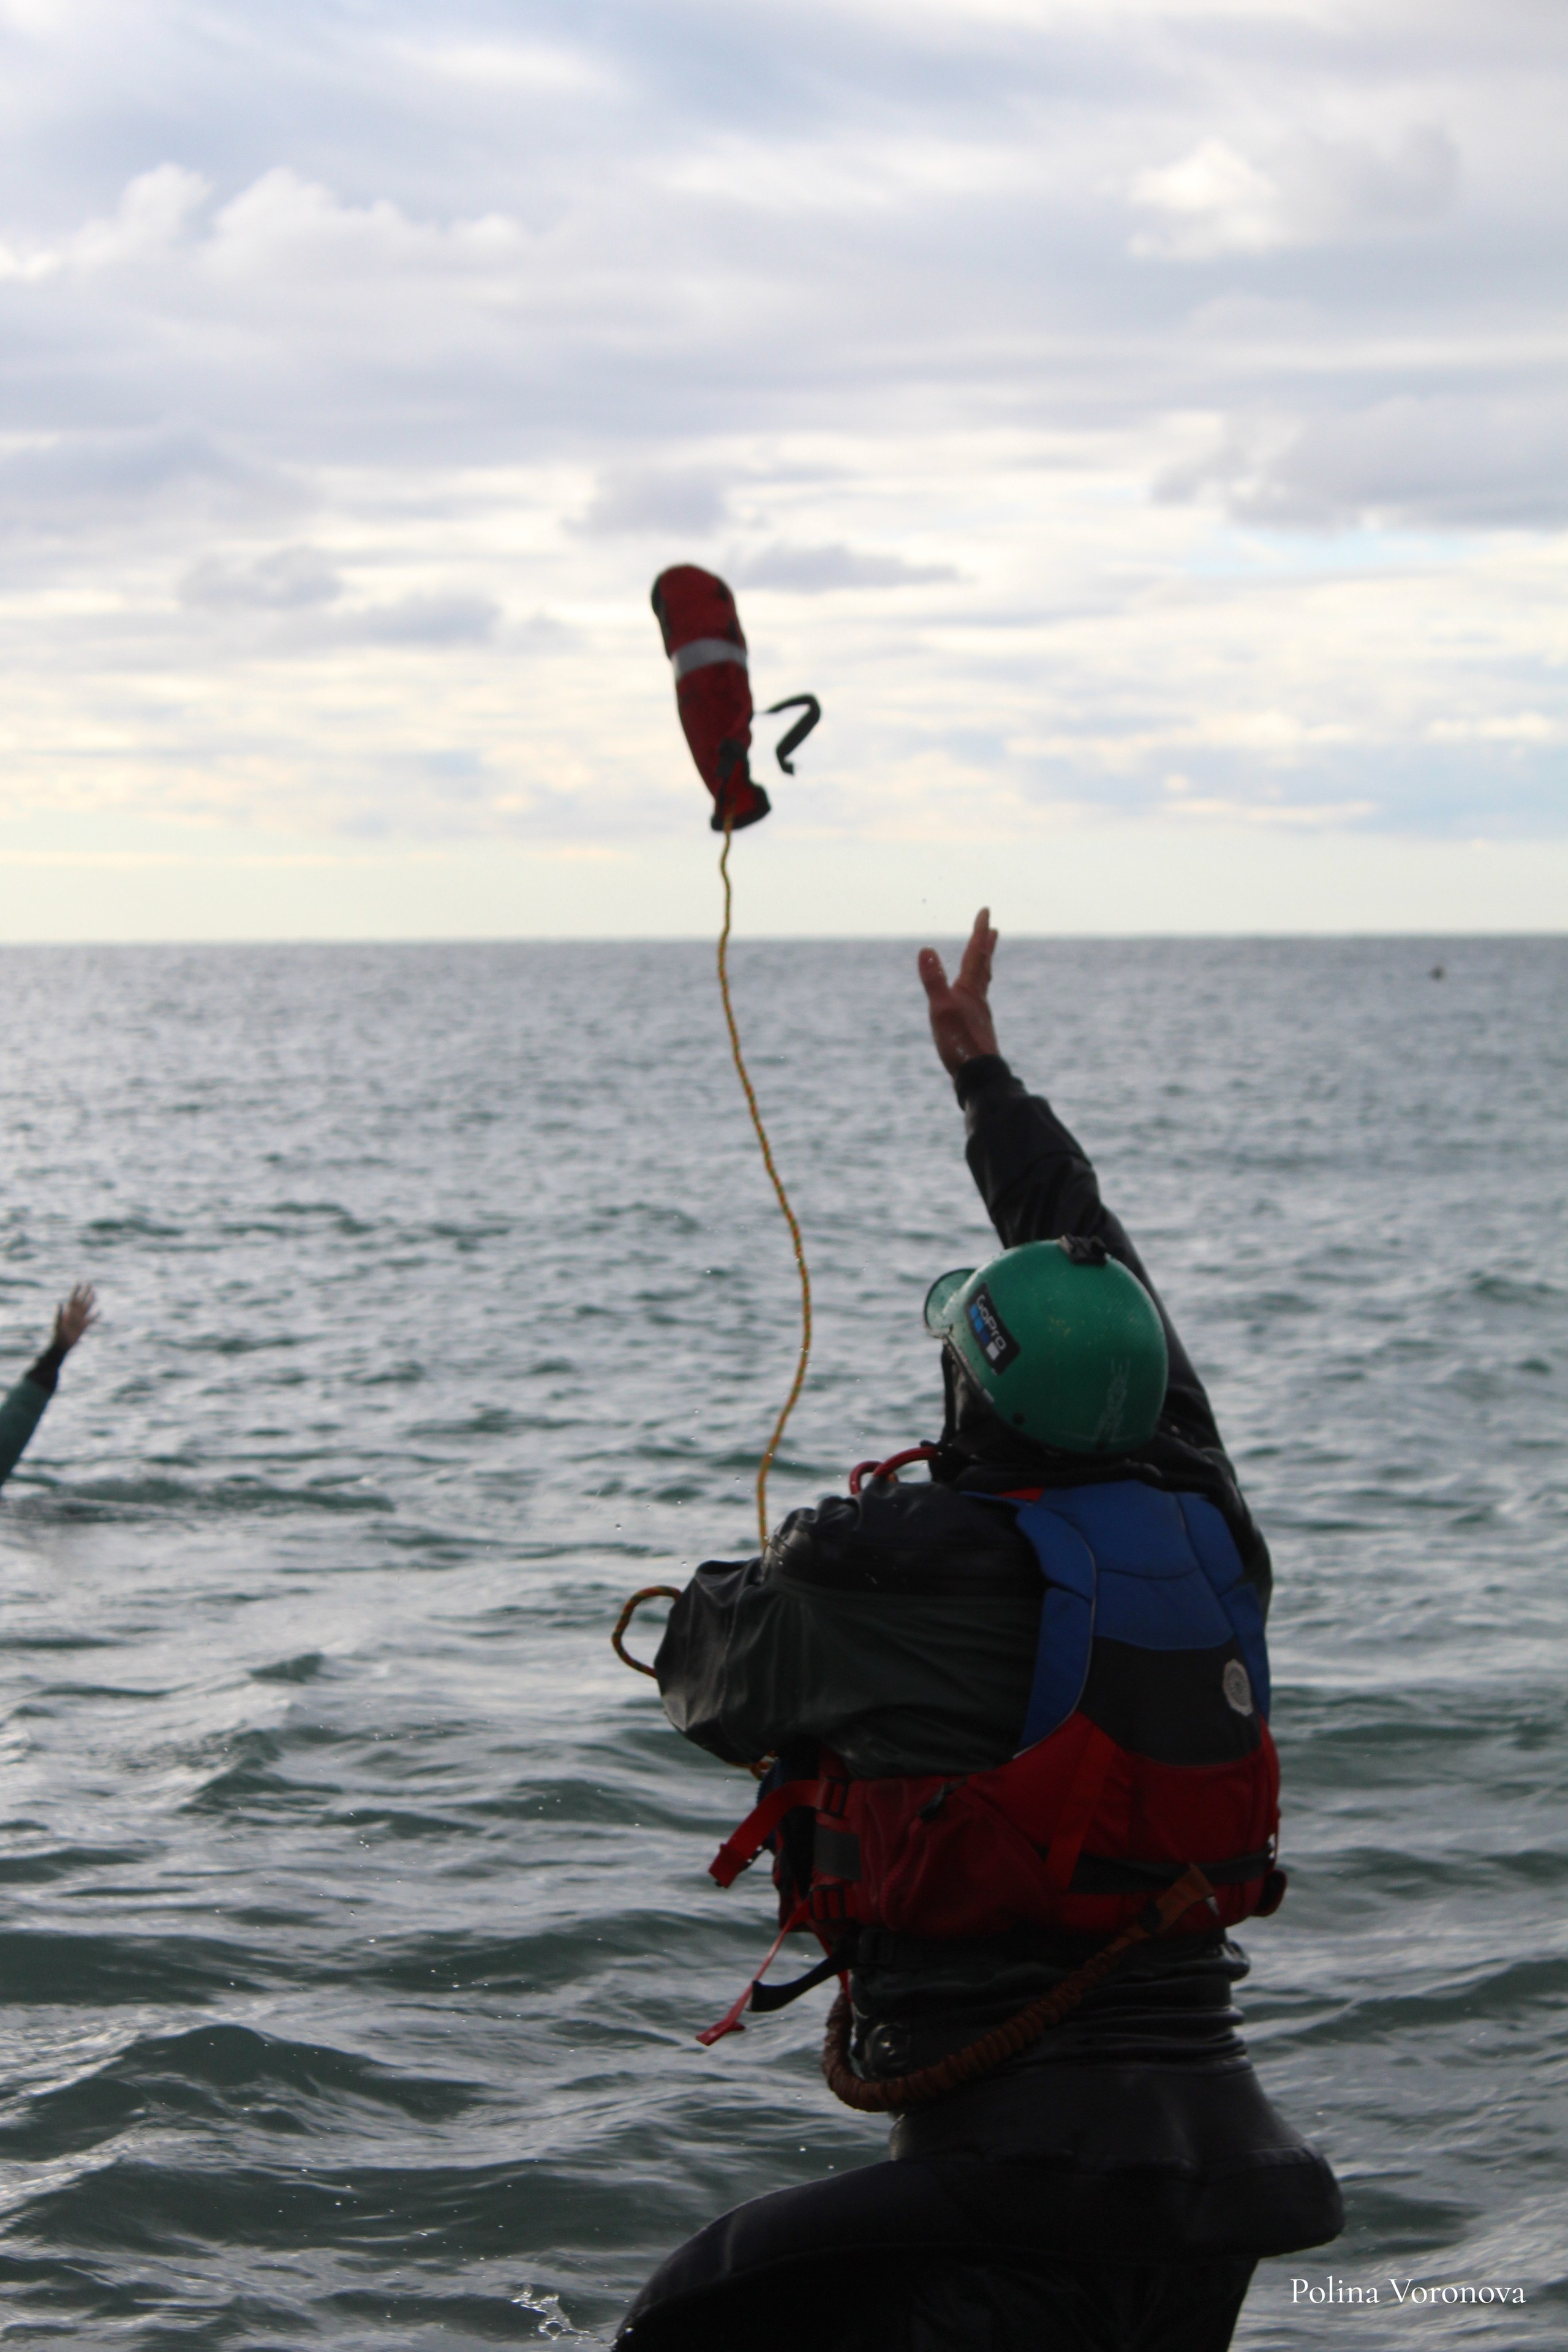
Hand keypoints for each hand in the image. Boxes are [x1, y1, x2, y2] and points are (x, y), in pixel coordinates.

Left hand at [52, 1284, 97, 1353]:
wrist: (62, 1345)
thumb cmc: (58, 1334)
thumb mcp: (58, 1324)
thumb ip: (59, 1314)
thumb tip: (60, 1303)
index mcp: (68, 1312)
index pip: (73, 1298)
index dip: (76, 1291)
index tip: (79, 1283)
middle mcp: (75, 1314)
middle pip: (82, 1300)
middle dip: (85, 1292)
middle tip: (89, 1284)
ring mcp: (80, 1319)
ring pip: (87, 1307)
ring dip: (91, 1300)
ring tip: (95, 1293)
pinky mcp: (84, 1326)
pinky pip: (92, 1319)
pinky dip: (96, 1315)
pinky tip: (100, 1311)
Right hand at [918, 908, 999, 1075]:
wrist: (978, 1076)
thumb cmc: (960, 1043)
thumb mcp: (941, 1009)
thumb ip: (933, 980)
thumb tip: (926, 949)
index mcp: (970, 990)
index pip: (975, 954)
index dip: (979, 931)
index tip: (986, 911)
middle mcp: (978, 999)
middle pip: (983, 967)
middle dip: (986, 947)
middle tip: (993, 931)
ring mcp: (979, 1014)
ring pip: (982, 984)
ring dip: (983, 967)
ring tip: (983, 961)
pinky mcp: (976, 1029)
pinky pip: (976, 1001)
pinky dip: (975, 990)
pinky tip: (971, 1002)